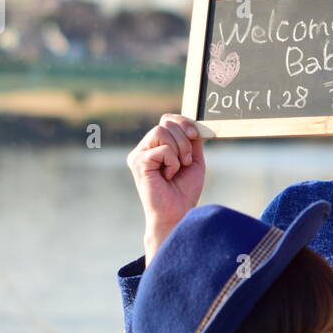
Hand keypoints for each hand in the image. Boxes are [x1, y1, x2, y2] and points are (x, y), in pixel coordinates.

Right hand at [125, 113, 206, 262]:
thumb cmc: (184, 190)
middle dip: (184, 140)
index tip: (195, 135)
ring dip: (179, 150)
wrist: (177, 212)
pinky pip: (162, 149)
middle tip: (186, 161)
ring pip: (162, 131)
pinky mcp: (138, 162)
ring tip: (177, 169)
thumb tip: (194, 122)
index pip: (167, 120)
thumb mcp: (193, 160)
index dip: (183, 122)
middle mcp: (144, 148)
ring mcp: (138, 154)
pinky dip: (172, 162)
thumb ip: (192, 140)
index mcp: (155, 146)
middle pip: (166, 123)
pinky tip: (168, 176)